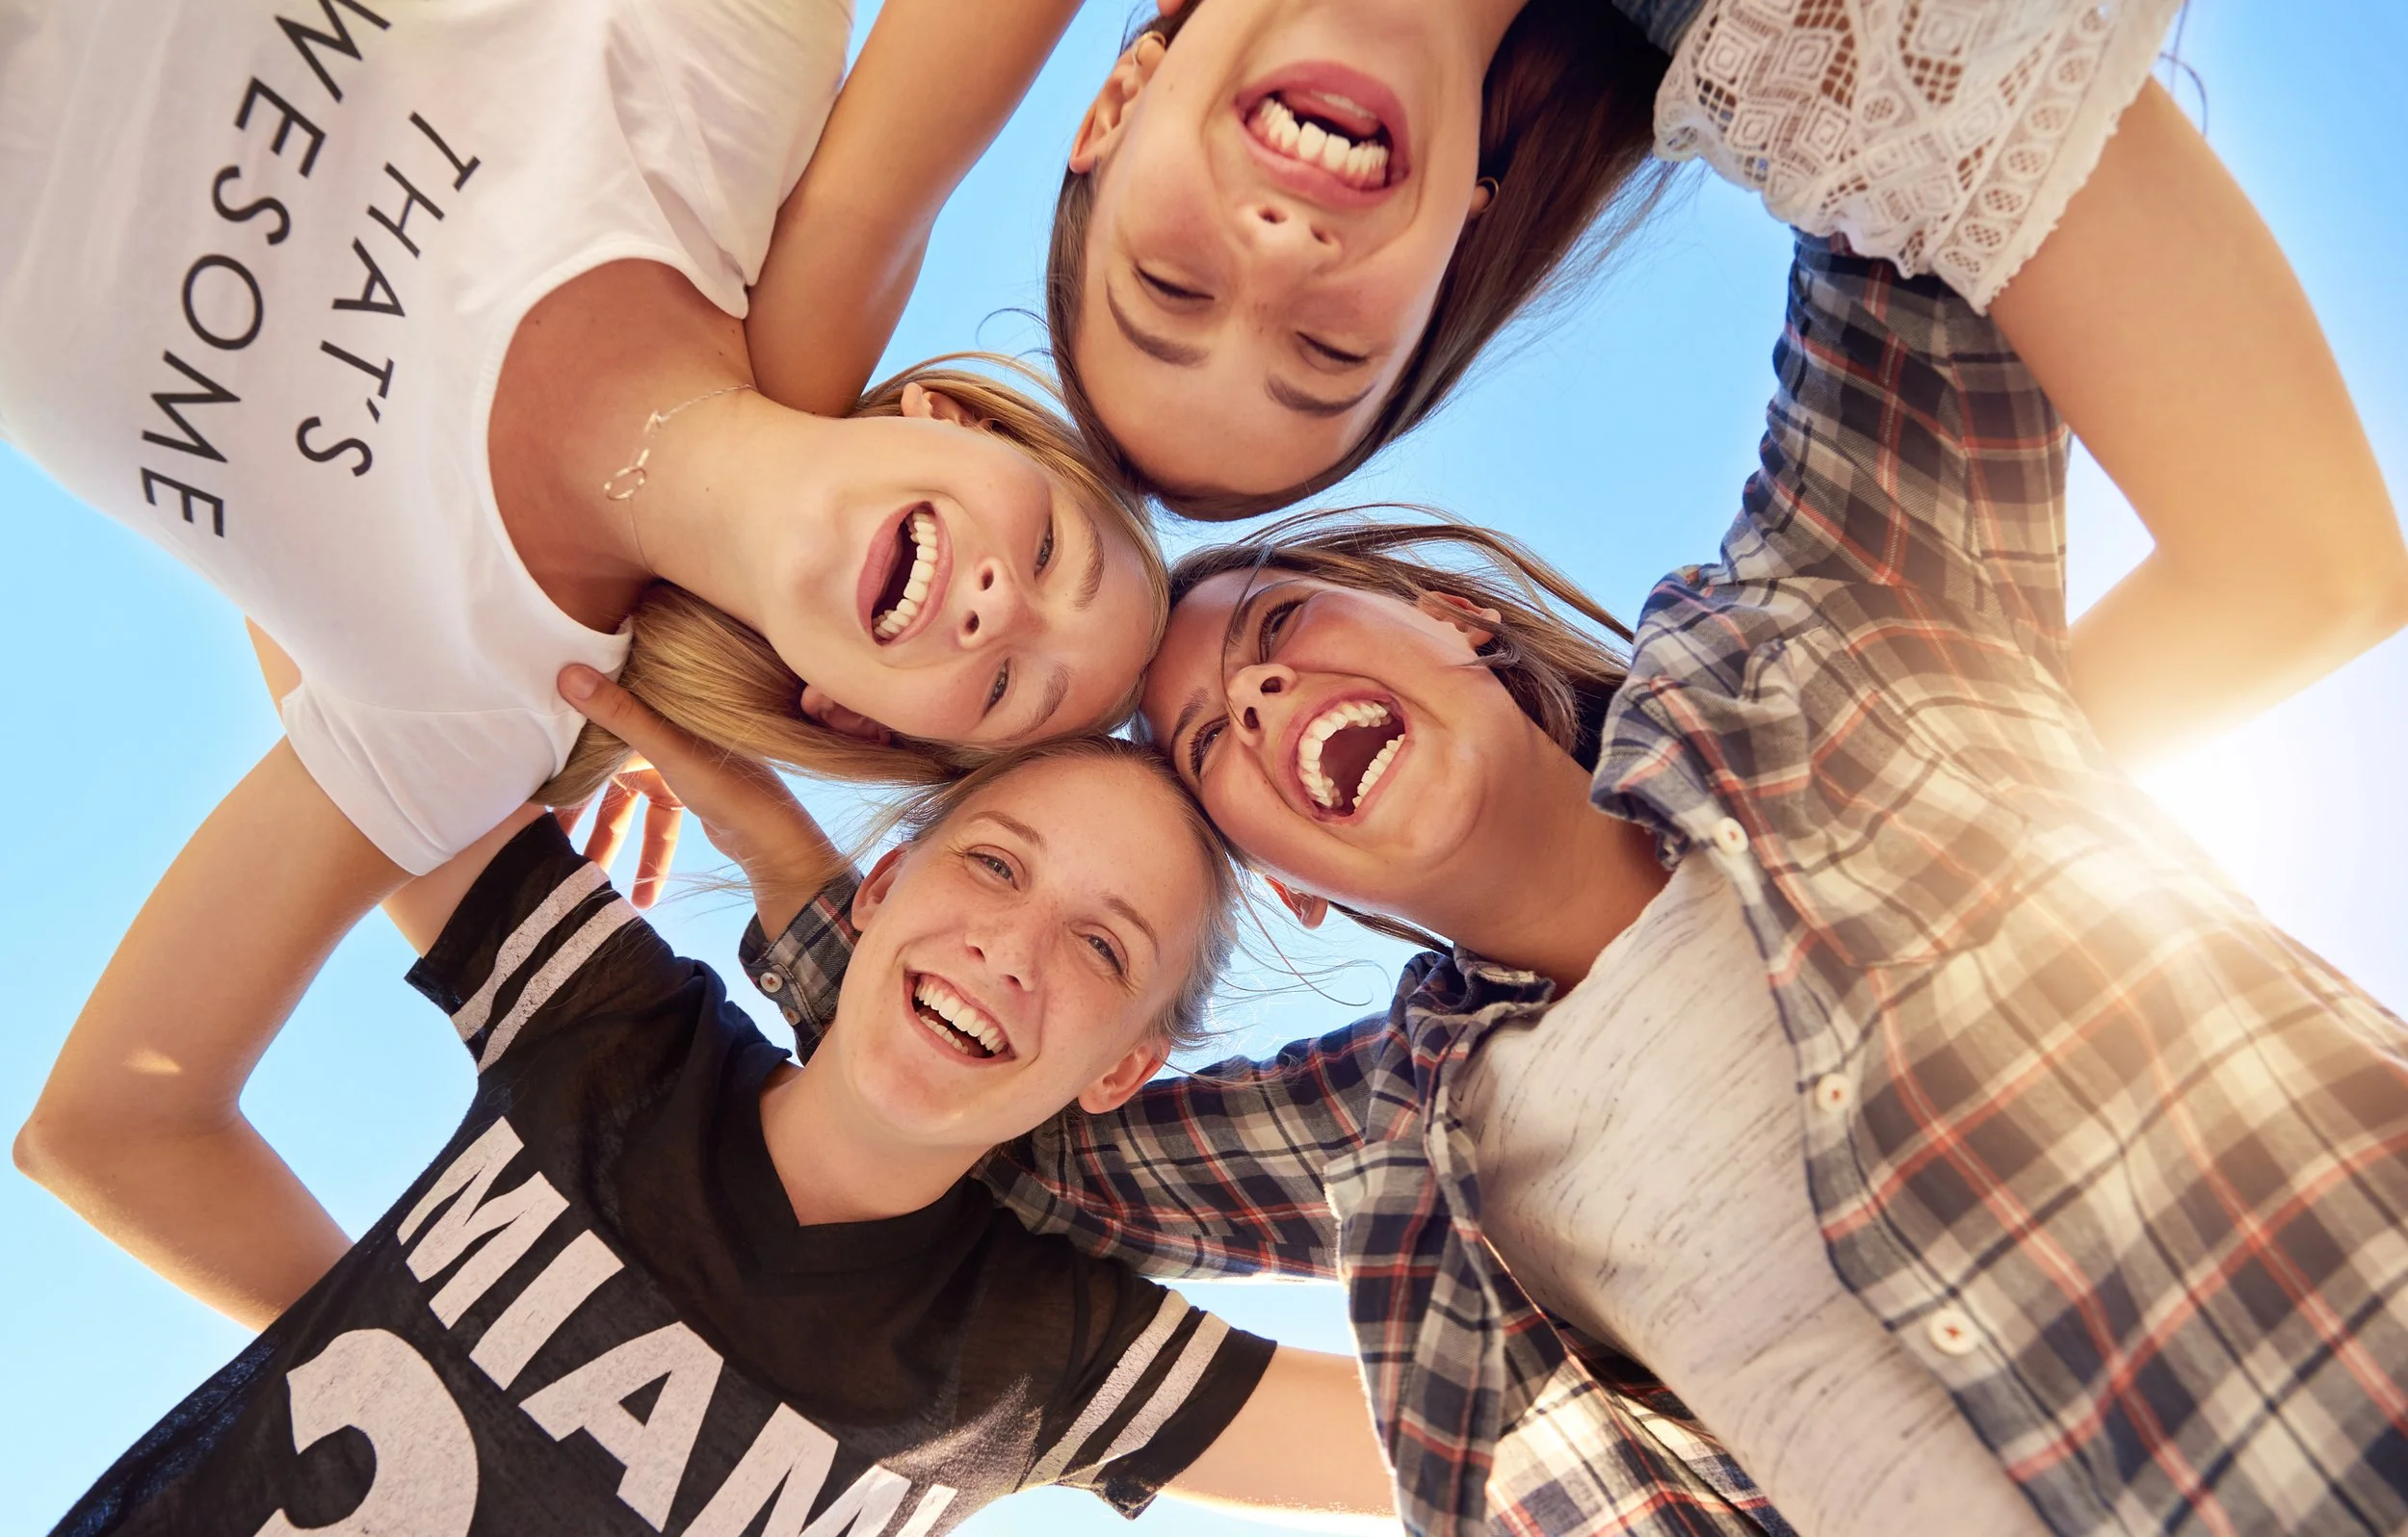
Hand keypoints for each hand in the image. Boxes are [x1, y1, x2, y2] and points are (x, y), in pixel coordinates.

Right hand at [557, 666, 840, 931]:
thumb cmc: (729, 784)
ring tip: (583, 871)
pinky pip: (653, 821)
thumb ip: (619, 714)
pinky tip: (637, 889)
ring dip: (608, 838)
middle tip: (544, 832)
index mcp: (665, 708)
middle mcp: (671, 730)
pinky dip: (645, 851)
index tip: (533, 771)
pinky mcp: (689, 794)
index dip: (567, 744)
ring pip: (629, 803)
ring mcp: (680, 764)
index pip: (602, 719)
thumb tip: (568, 672)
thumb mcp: (668, 749)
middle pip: (609, 769)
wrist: (778, 836)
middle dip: (579, 807)